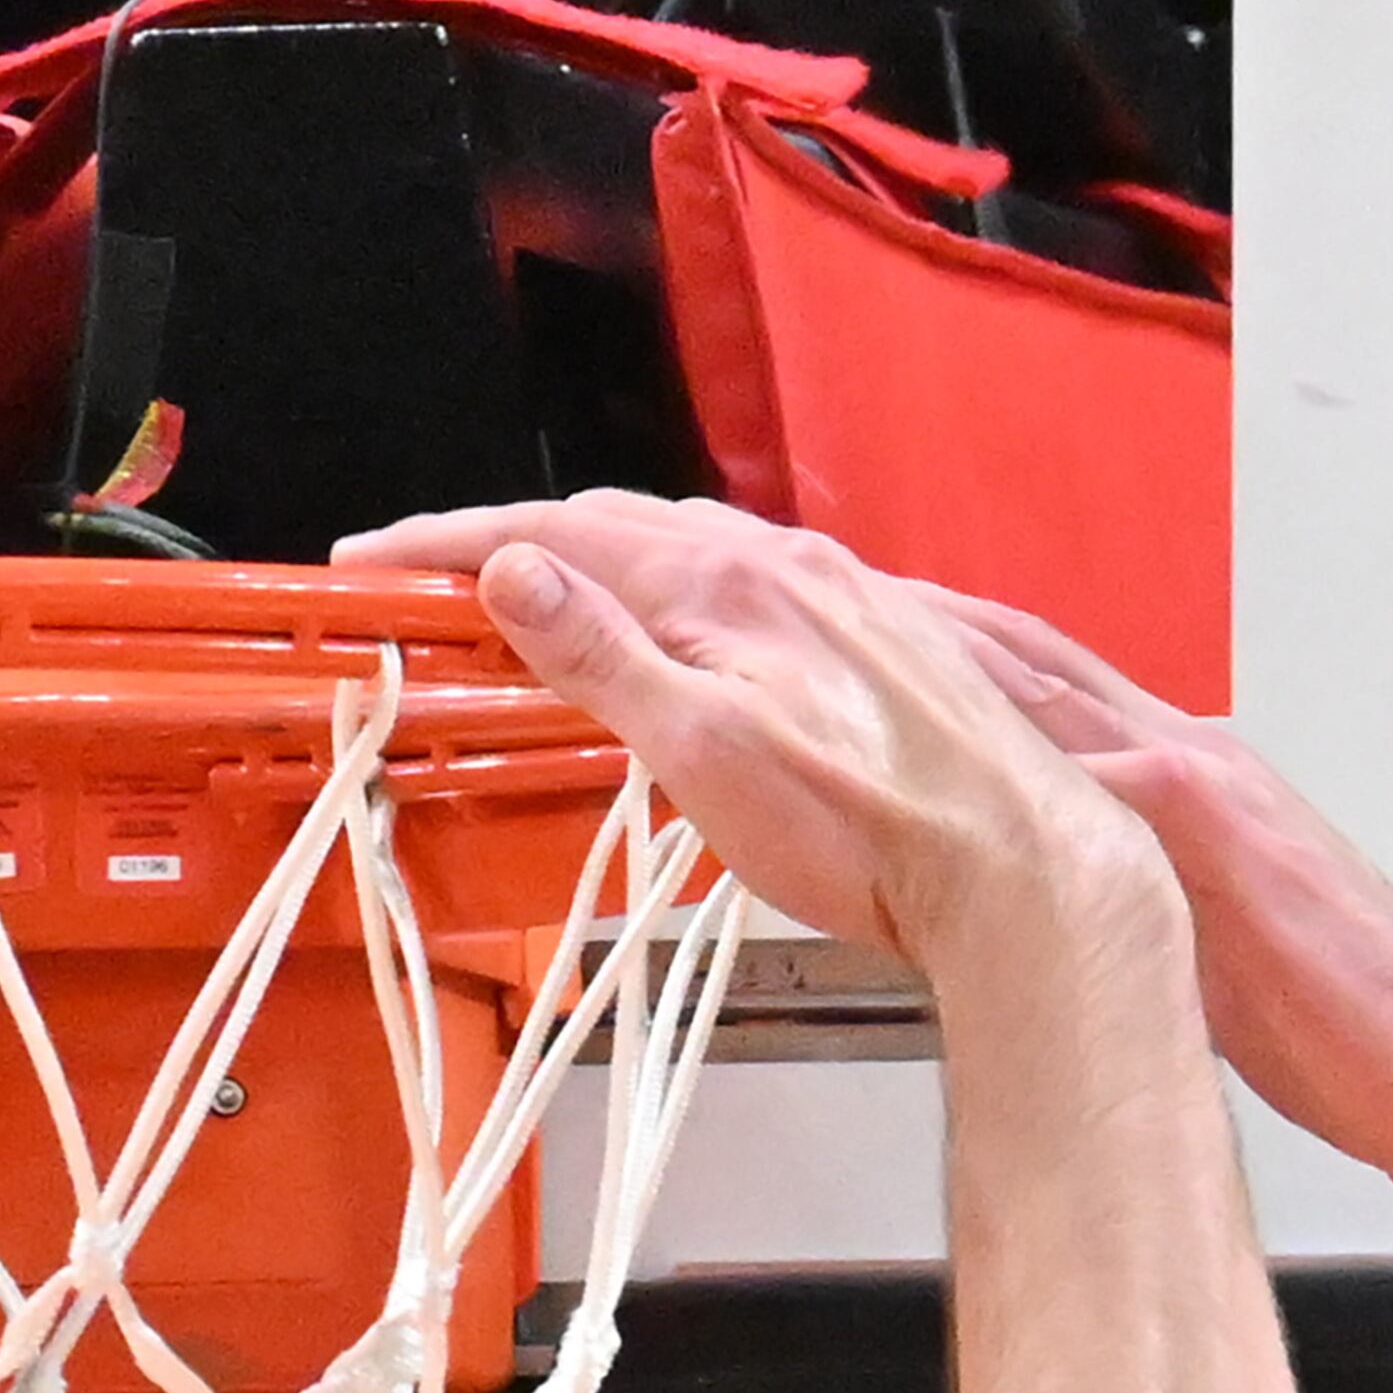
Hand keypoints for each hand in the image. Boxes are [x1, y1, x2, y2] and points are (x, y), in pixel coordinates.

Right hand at [341, 492, 1168, 969]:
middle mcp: (784, 567)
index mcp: (724, 580)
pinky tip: (683, 638)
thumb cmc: (869, 829)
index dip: (451, 543)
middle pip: (622, 527)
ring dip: (601, 564)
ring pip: (691, 551)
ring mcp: (835, 600)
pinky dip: (677, 597)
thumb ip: (602, 655)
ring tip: (542, 597)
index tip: (374, 561)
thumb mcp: (701, 747)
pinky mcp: (874, 647)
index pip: (557, 534)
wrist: (1018, 866)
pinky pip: (748, 591)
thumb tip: (515, 571)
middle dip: (517, 543)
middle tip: (438, 580)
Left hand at [916, 587, 1392, 1249]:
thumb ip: (1119, 904)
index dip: (945, 654)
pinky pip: (1101, 771)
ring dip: (954, 655)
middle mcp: (1188, 757)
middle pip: (1033, 661)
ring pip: (1057, 691)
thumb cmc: (1326, 1026)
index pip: (1042, 694)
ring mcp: (1205, 785)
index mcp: (1179, 784)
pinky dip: (1021, 753)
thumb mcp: (1191, 946)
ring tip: (853, 625)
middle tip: (821, 587)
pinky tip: (946, 744)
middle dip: (927, 622)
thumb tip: (1035, 919)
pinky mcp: (1220, 831)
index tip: (853, 633)